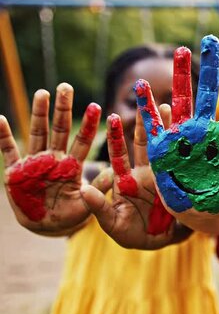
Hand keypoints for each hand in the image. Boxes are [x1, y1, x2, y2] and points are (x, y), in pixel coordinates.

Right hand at [1, 84, 100, 234]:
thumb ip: (99, 190)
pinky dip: (3, 136)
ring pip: (37, 133)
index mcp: (73, 166)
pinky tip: (0, 119)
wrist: (47, 227)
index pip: (82, 141)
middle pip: (60, 129)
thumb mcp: (86, 205)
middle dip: (63, 109)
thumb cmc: (70, 215)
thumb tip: (112, 173)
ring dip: (39, 114)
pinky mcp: (15, 172)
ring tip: (42, 93)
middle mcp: (54, 159)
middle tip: (66, 87)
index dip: (89, 125)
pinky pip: (7, 151)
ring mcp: (34, 163)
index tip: (96, 106)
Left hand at [80, 110, 190, 248]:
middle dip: (145, 121)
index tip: (115, 116)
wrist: (160, 242)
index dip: (117, 136)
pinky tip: (190, 131)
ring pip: (165, 148)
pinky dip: (185, 147)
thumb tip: (84, 189)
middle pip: (144, 143)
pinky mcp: (179, 181)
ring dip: (166, 127)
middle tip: (145, 97)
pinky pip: (181, 163)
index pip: (119, 154)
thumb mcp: (111, 224)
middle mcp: (144, 172)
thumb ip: (98, 207)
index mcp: (126, 180)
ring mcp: (163, 175)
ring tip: (168, 106)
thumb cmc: (131, 234)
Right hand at [135, 35, 218, 221]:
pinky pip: (152, 123)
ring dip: (180, 76)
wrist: (197, 214)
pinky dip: (147, 106)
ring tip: (181, 50)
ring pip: (180, 99)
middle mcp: (202, 131)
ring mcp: (181, 137)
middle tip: (210, 38)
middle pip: (207, 92)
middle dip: (209, 66)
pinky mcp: (161, 148)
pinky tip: (141, 86)